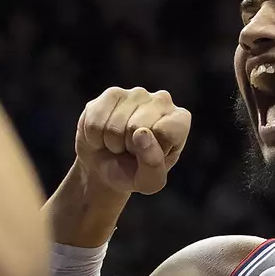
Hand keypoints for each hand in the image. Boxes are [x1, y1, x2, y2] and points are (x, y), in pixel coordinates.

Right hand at [74, 87, 188, 194]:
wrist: (105, 167)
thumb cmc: (134, 173)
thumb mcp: (149, 181)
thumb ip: (153, 164)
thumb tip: (141, 132)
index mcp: (179, 121)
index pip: (165, 132)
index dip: (150, 151)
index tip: (148, 156)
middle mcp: (162, 100)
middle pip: (136, 127)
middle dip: (128, 147)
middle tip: (131, 151)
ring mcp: (136, 94)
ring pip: (114, 124)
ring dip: (111, 142)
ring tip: (119, 143)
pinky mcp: (111, 94)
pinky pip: (95, 121)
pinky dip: (95, 136)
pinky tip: (104, 134)